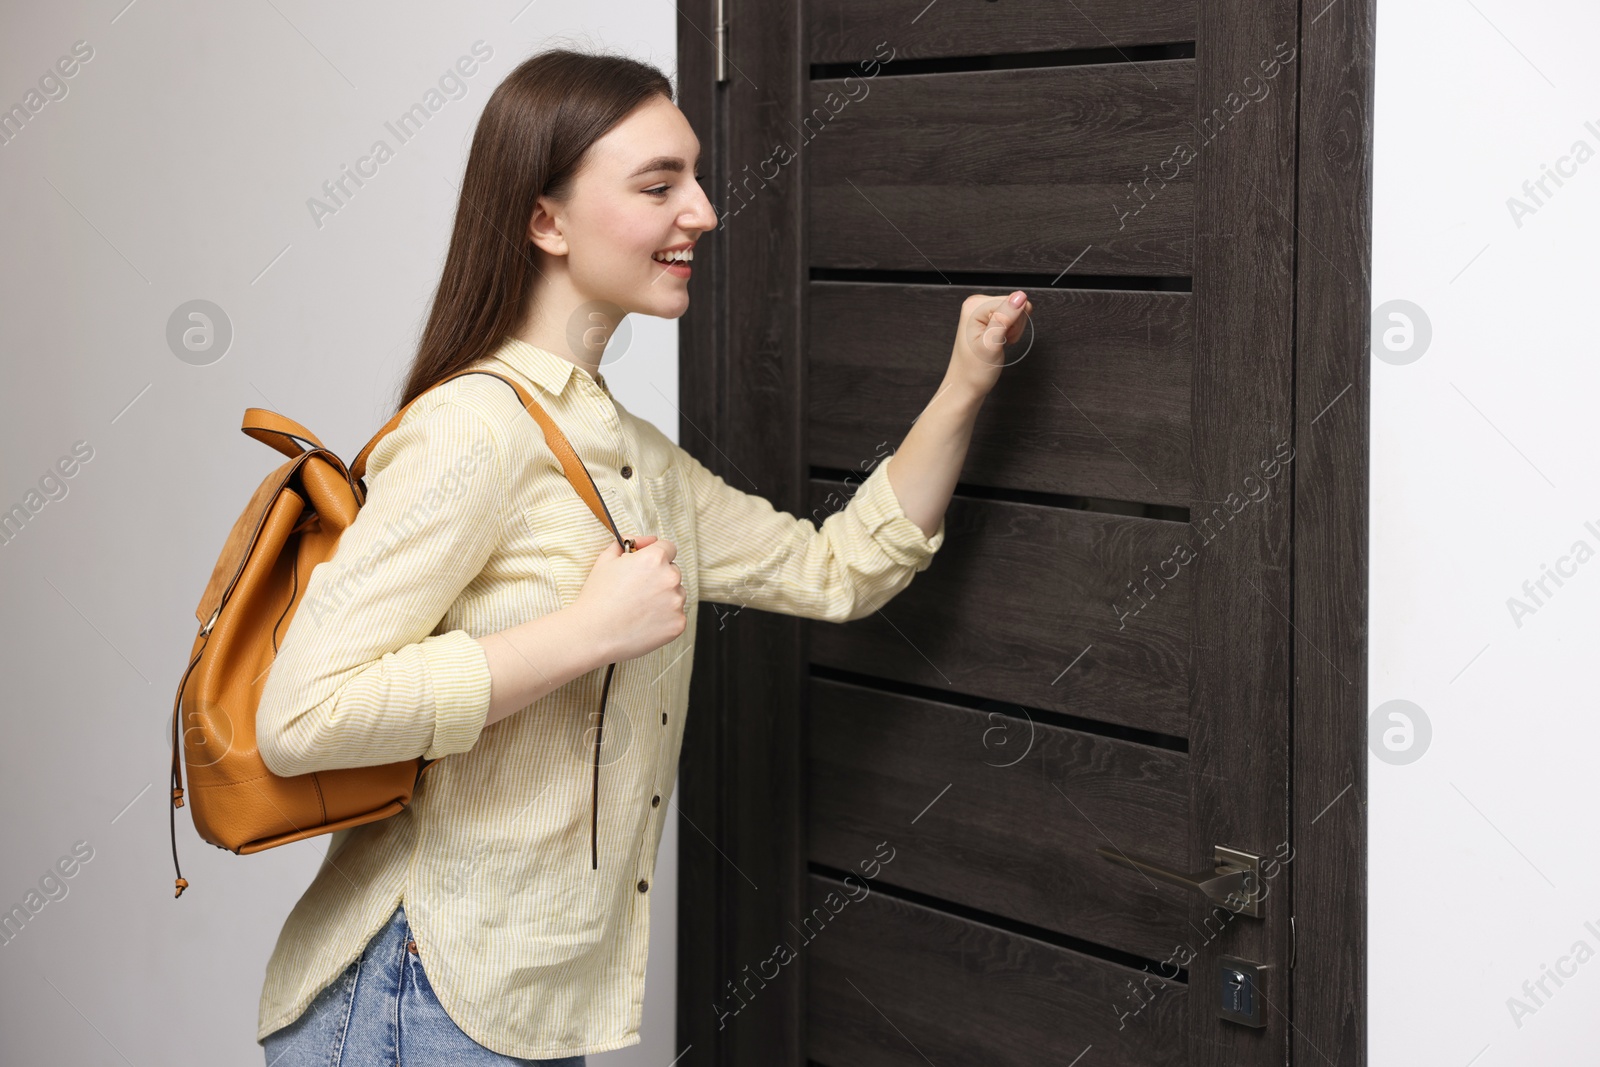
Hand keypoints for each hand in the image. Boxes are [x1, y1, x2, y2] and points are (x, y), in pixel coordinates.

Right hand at [570, 534, 687, 661]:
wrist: (592, 633)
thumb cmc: (597, 596)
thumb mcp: (606, 559)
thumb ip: (628, 542)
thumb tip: (649, 540)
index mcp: (655, 559)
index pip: (669, 548)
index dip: (656, 554)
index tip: (646, 566)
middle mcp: (670, 578)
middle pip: (673, 571)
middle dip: (659, 577)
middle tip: (637, 591)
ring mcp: (676, 602)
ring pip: (677, 594)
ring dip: (664, 597)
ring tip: (639, 608)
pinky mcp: (678, 624)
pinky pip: (676, 616)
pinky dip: (664, 618)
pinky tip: (643, 622)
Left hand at [946, 290, 1032, 400]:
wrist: (966, 387)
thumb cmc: (973, 370)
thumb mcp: (991, 343)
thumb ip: (1005, 317)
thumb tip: (1020, 296)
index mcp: (974, 305)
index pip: (1013, 301)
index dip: (1014, 322)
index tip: (1002, 337)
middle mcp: (977, 305)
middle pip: (1015, 305)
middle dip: (1014, 327)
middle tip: (1000, 342)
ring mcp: (982, 312)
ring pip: (1016, 313)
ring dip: (1013, 331)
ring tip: (998, 344)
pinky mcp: (988, 320)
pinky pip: (1012, 320)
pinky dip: (1011, 334)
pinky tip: (999, 342)